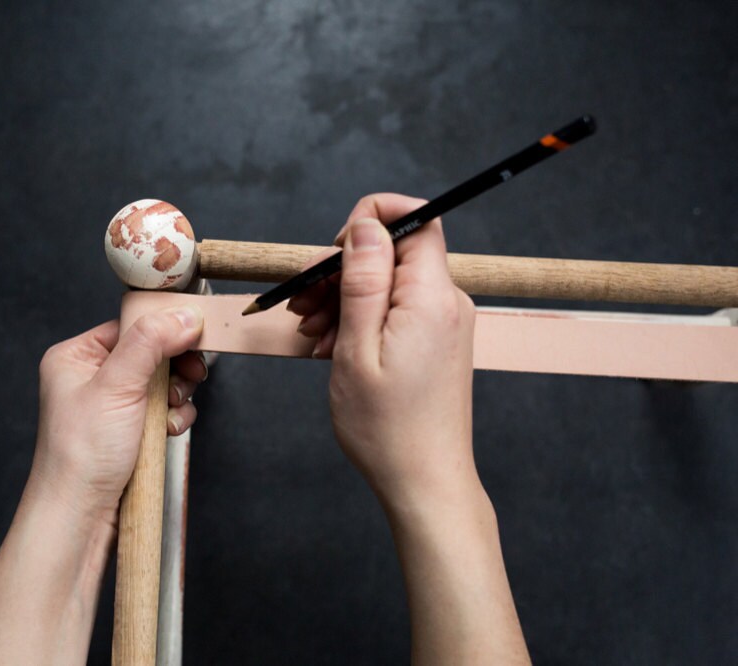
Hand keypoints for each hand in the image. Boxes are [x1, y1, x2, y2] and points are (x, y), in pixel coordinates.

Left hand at [25, 306, 207, 522]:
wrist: (80, 516)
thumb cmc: (81, 456)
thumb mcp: (117, 386)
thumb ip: (151, 343)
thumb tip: (182, 315)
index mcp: (76, 357)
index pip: (131, 326)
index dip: (165, 330)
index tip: (195, 336)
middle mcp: (91, 377)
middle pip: (152, 353)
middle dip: (175, 369)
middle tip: (189, 378)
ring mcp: (112, 406)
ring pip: (163, 382)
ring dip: (177, 397)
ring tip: (171, 413)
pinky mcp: (130, 430)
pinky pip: (165, 410)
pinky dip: (175, 418)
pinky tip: (169, 431)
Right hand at [289, 193, 477, 509]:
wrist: (424, 481)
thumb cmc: (388, 429)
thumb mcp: (357, 348)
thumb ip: (363, 279)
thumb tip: (366, 224)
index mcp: (431, 297)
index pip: (416, 218)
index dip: (372, 220)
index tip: (332, 250)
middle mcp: (447, 301)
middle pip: (393, 252)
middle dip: (343, 269)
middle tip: (304, 305)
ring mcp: (443, 321)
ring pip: (388, 282)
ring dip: (345, 299)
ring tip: (314, 335)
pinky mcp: (436, 339)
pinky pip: (394, 309)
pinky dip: (361, 320)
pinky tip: (333, 346)